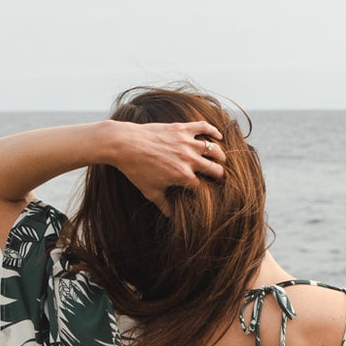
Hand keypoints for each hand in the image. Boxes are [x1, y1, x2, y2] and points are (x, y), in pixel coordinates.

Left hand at [105, 117, 226, 212]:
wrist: (124, 144)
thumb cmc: (136, 169)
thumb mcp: (150, 191)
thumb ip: (163, 205)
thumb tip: (171, 218)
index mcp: (183, 176)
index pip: (202, 186)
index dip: (205, 190)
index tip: (206, 192)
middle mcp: (189, 159)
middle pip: (215, 169)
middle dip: (219, 175)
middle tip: (220, 177)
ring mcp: (186, 143)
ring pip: (214, 149)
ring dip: (220, 155)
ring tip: (221, 159)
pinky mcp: (182, 129)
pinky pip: (204, 127)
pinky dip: (214, 131)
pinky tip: (218, 137)